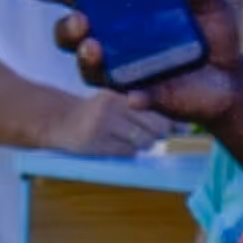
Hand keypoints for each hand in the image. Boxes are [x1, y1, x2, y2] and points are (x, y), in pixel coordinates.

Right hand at [30, 0, 242, 132]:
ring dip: (86, 58)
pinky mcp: (145, 95)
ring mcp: (125, 70)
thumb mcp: (206, 1)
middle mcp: (114, 41)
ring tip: (94, 47)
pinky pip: (134, 96)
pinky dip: (136, 94)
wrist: (233, 78)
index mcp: (121, 11)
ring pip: (90, 68)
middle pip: (73, 35)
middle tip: (80, 18)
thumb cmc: (210, 33)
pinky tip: (136, 94)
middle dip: (67, 27)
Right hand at [56, 82, 179, 157]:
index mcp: (121, 91)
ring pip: (144, 140)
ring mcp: (104, 123)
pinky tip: (120, 145)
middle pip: (156, 124)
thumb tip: (181, 127)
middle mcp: (113, 104)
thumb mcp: (116, 99)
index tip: (182, 126)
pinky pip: (127, 151)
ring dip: (146, 144)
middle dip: (161, 133)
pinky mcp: (96, 142)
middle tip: (156, 134)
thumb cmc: (96, 112)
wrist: (59, 121)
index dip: (171, 118)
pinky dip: (130, 151)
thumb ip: (143, 108)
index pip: (156, 105)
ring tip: (136, 140)